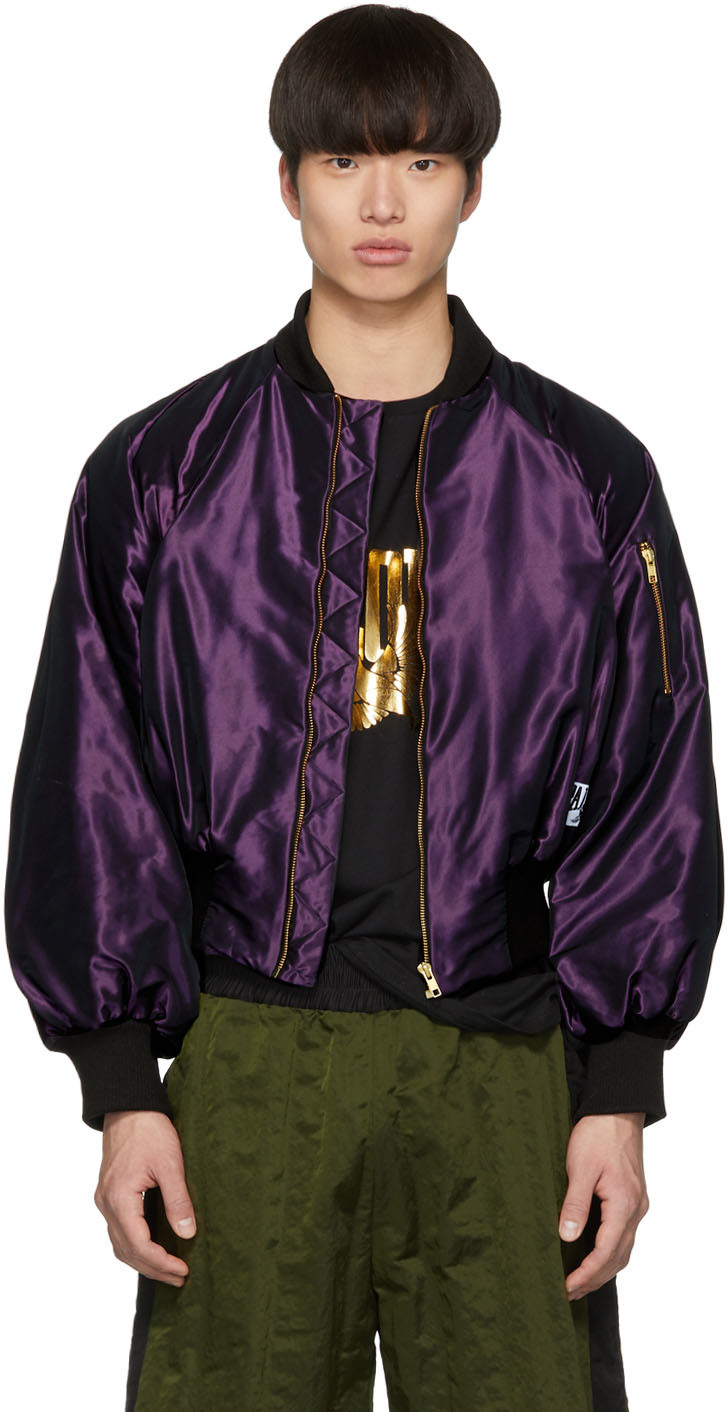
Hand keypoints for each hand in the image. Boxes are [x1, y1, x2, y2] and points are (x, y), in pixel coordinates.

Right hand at [94, 1110, 196, 1286]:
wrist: (129, 1107)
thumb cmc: (149, 1130)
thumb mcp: (170, 1163)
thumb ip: (178, 1200)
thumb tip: (187, 1234)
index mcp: (120, 1198)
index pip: (139, 1245)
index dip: (161, 1263)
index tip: (183, 1270)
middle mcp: (107, 1204)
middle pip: (126, 1251)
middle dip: (153, 1268)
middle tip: (180, 1277)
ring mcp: (105, 1200)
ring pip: (120, 1244)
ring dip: (143, 1260)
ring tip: (169, 1268)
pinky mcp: (109, 1194)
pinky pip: (119, 1230)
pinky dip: (135, 1245)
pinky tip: (153, 1247)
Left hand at [558, 1112, 648, 1300]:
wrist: (617, 1111)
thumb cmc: (598, 1135)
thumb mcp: (581, 1168)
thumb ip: (576, 1204)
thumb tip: (568, 1238)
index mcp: (624, 1204)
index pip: (606, 1251)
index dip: (587, 1273)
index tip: (567, 1287)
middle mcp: (635, 1210)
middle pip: (618, 1257)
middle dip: (594, 1278)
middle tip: (569, 1292)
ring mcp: (636, 1205)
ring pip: (623, 1249)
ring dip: (603, 1269)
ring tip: (579, 1282)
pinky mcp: (631, 1199)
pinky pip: (623, 1235)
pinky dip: (609, 1252)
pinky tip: (593, 1255)